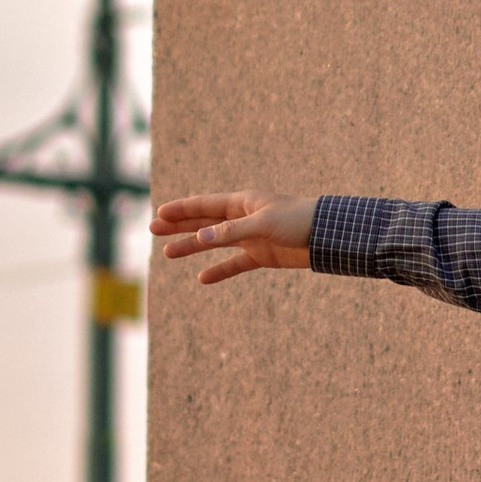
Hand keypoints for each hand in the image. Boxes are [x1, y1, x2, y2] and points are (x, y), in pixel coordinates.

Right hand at [149, 192, 316, 283]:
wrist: (327, 236)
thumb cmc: (298, 221)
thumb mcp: (263, 224)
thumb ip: (232, 231)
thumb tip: (201, 237)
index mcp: (243, 203)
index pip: (205, 205)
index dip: (182, 209)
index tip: (160, 213)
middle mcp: (244, 218)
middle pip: (204, 221)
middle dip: (179, 225)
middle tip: (153, 228)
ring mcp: (251, 237)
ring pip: (215, 242)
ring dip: (192, 246)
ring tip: (167, 253)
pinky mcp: (262, 255)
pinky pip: (235, 263)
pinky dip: (219, 270)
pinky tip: (203, 278)